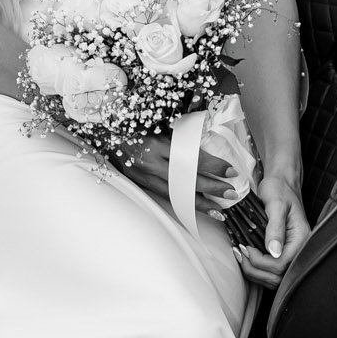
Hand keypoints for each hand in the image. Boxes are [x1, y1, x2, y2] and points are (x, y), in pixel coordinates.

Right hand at [108, 132, 235, 211]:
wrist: (105, 134)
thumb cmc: (135, 126)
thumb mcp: (160, 126)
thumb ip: (181, 137)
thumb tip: (207, 145)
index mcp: (157, 143)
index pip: (191, 158)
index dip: (213, 166)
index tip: (230, 171)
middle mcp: (150, 162)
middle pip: (186, 179)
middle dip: (211, 187)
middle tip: (231, 193)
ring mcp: (144, 176)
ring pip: (176, 194)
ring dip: (200, 203)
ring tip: (219, 210)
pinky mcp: (140, 184)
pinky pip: (166, 197)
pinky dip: (183, 205)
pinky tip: (197, 211)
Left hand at [231, 170, 309, 288]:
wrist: (281, 184)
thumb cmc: (279, 189)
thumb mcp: (276, 204)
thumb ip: (275, 227)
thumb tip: (274, 251)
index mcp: (302, 239)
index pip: (282, 264)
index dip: (260, 261)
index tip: (245, 247)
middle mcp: (300, 250)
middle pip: (278, 277)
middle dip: (254, 269)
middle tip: (239, 252)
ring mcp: (292, 254)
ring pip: (273, 279)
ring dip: (253, 272)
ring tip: (240, 255)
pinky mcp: (283, 255)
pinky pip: (270, 273)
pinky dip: (255, 270)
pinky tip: (245, 257)